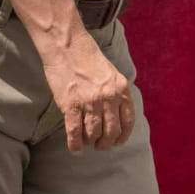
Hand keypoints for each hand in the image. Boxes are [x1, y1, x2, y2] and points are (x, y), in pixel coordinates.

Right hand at [40, 29, 133, 151]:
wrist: (66, 45)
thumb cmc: (87, 56)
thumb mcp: (111, 73)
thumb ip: (115, 92)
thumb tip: (115, 113)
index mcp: (121, 90)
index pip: (128, 122)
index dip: (122, 136)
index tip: (117, 142)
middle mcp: (108, 98)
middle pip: (111, 132)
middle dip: (106, 143)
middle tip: (100, 145)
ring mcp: (89, 102)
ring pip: (93, 133)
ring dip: (91, 142)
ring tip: (87, 143)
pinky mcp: (71, 104)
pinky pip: (74, 131)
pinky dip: (75, 144)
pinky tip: (75, 148)